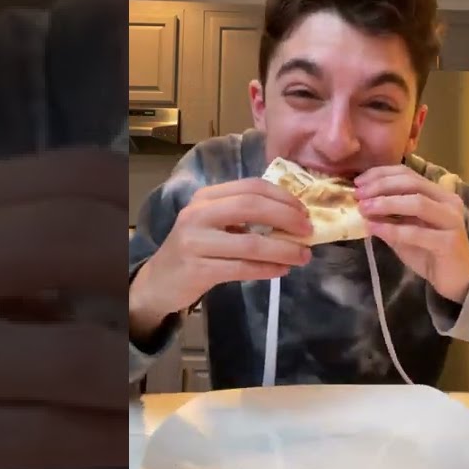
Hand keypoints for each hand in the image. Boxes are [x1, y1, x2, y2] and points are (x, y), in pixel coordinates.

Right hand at [0, 148, 130, 468]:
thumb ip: (30, 253)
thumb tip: (146, 254)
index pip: (76, 174)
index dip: (135, 214)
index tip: (148, 259)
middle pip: (78, 238)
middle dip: (138, 289)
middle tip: (150, 328)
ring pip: (77, 356)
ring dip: (128, 382)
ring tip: (133, 392)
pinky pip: (53, 433)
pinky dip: (107, 440)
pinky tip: (122, 443)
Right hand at [129, 178, 312, 335]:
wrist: (159, 281)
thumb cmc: (196, 249)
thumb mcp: (214, 224)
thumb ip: (244, 216)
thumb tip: (293, 217)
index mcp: (206, 197)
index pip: (250, 187)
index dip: (282, 197)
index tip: (304, 211)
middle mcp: (197, 214)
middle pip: (251, 207)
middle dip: (286, 217)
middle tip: (308, 231)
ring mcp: (195, 242)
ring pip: (250, 243)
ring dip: (283, 250)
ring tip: (303, 256)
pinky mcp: (198, 269)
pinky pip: (242, 268)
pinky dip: (267, 269)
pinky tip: (281, 270)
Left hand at [354, 165, 468, 303]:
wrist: (456, 279)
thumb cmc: (429, 252)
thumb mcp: (404, 230)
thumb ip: (388, 216)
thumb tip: (361, 203)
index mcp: (437, 193)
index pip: (408, 173)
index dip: (381, 174)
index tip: (358, 182)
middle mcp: (448, 201)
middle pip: (412, 183)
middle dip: (381, 186)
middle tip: (358, 194)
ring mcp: (451, 220)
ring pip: (417, 202)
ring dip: (386, 203)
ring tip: (364, 208)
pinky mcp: (449, 242)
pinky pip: (417, 232)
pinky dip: (392, 229)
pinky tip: (374, 228)